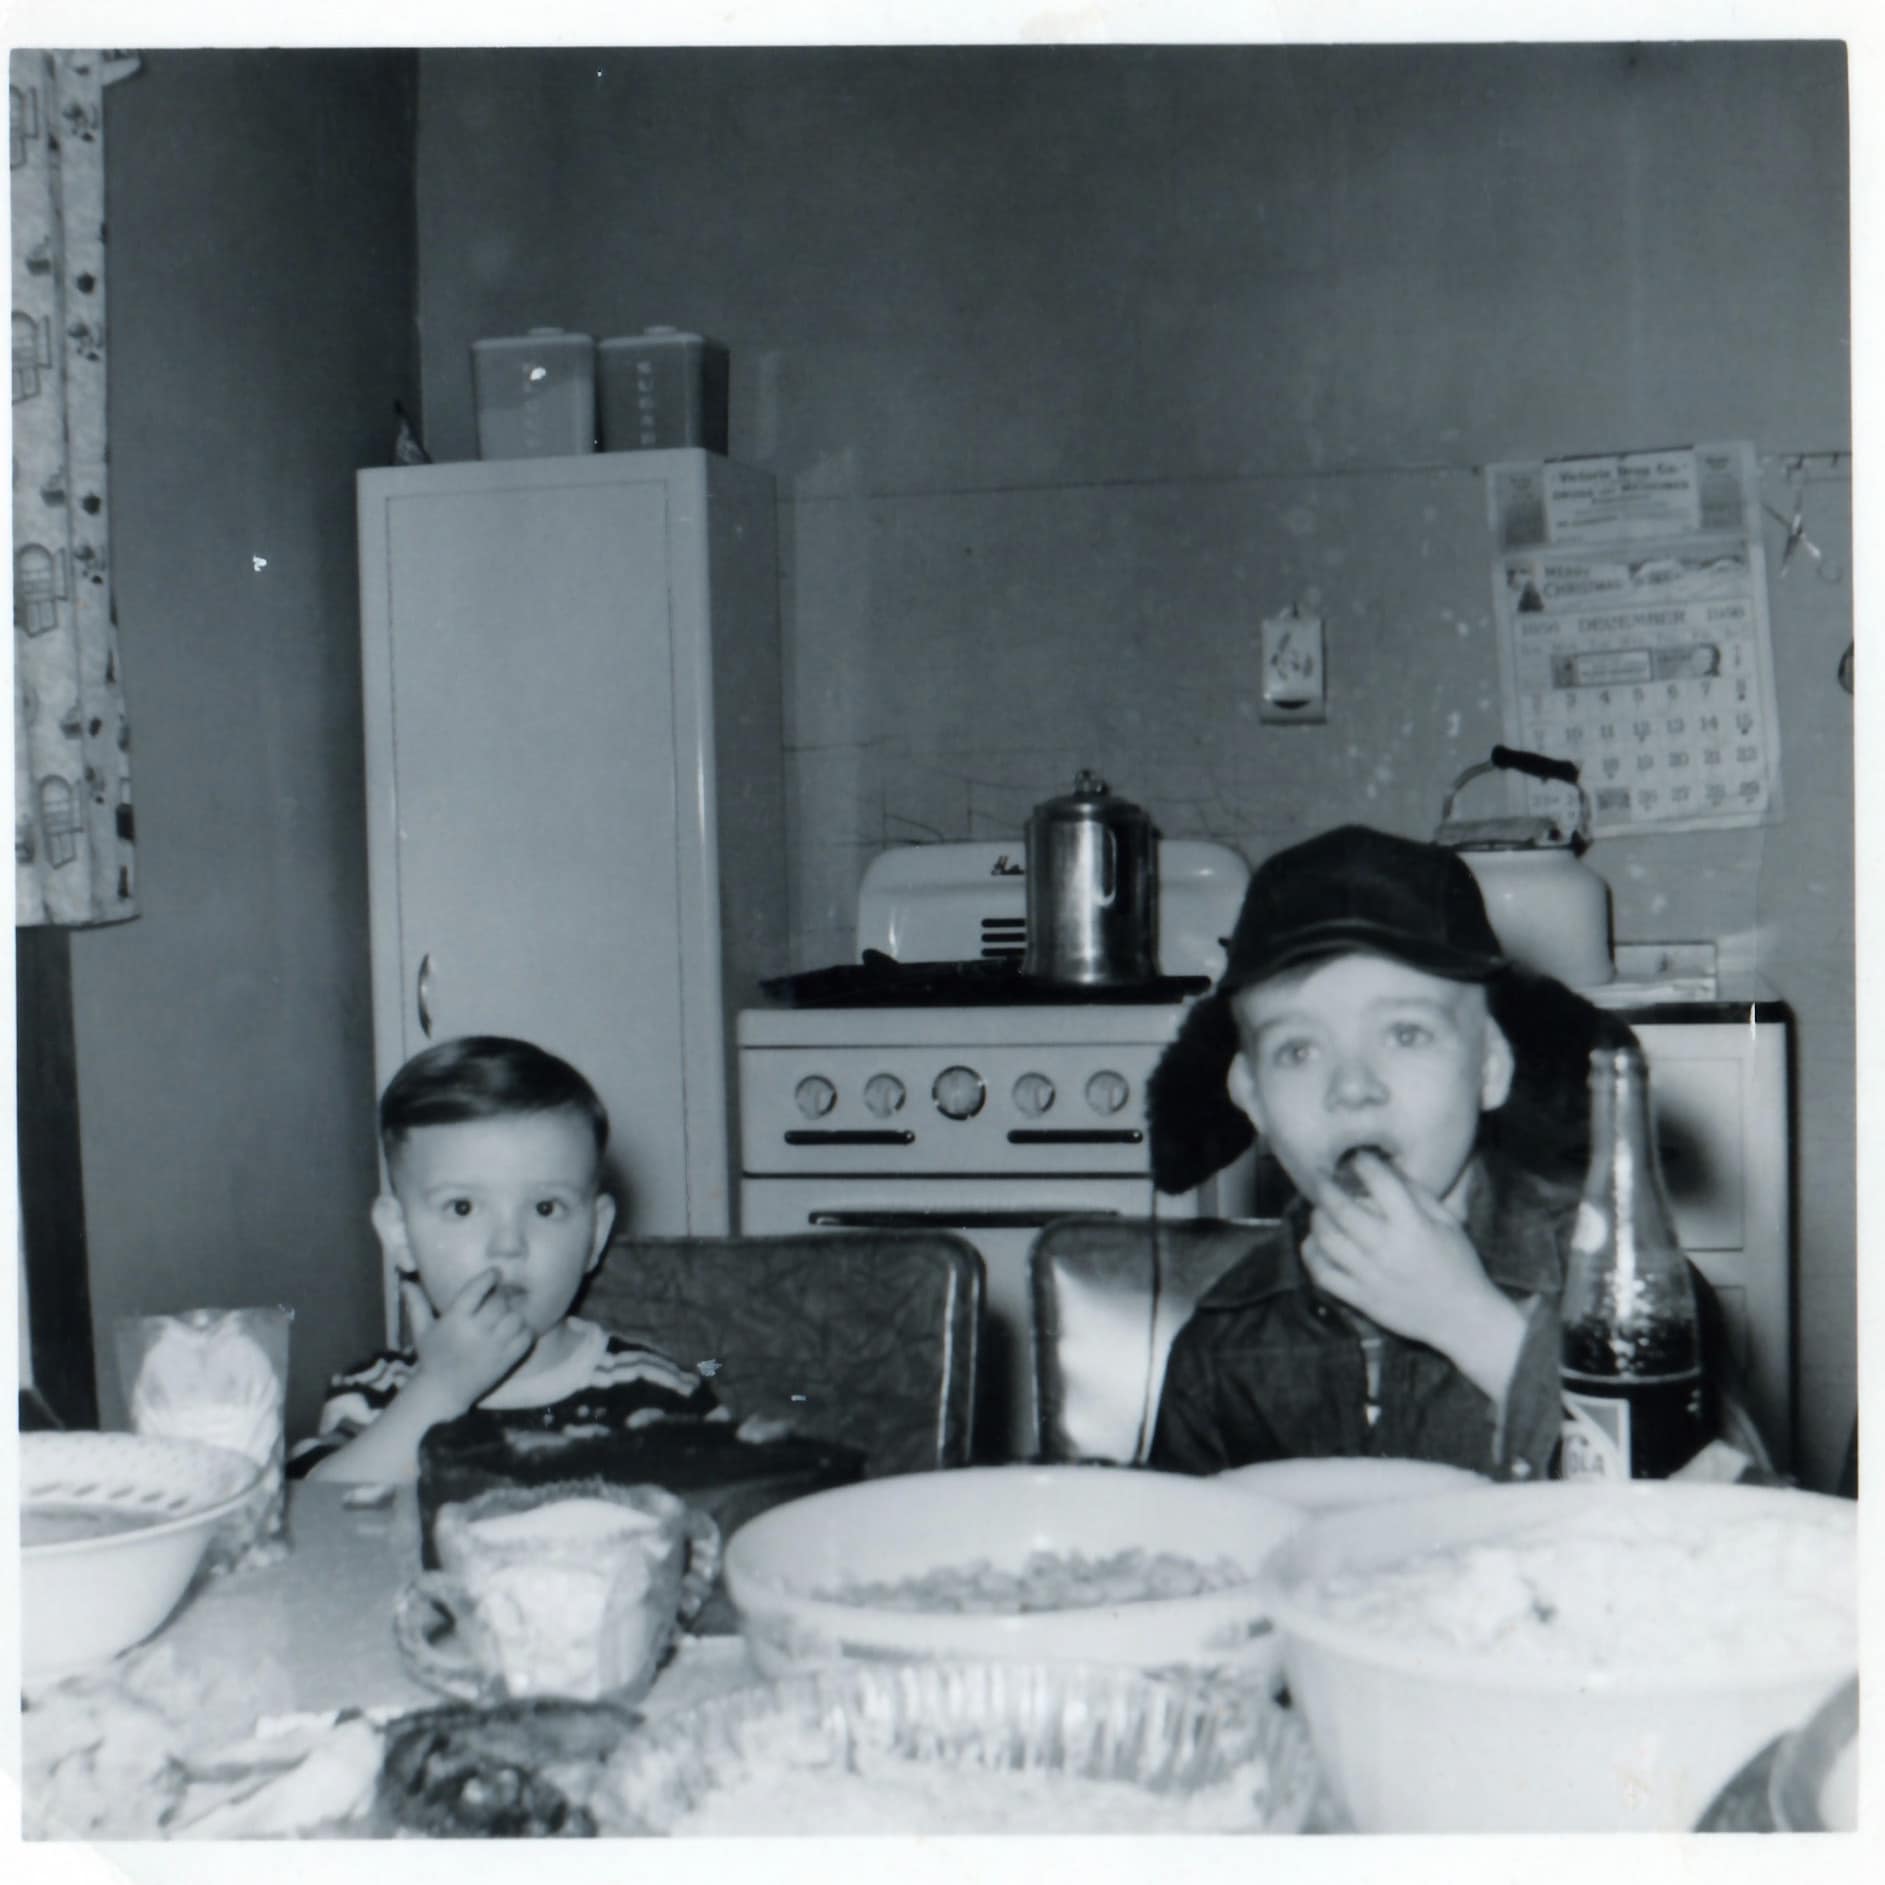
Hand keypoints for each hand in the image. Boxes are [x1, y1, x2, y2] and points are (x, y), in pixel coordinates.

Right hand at [403, 1269, 533, 1412]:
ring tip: (506, 1315)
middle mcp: (475, 1331)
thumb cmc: (432, 1358)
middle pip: (499, 1302)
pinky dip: (525, 1331)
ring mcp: (492, 1347)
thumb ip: (417, 1304)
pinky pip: (526, 1337)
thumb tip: (407, 1281)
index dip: (489, 1277)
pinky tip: (515, 1331)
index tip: (494, 1273)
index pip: (476, 1289)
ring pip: (515, 1318)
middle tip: (499, 1298)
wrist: (442, 1393)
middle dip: (501, 1297)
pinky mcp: (505, 1361)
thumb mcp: (422, 1330)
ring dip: (514, 1314)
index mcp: (455, 1320)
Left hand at [1301, 1152, 1503, 1350]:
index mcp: (1413, 1226)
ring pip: (1327, 1240)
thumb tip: (1389, 1171)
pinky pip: (1323, 1274)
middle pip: (1342, 1209)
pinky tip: (1314, 1244)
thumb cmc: (1459, 1265)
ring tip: (1319, 1211)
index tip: (1356, 1158)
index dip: (1364, 1164)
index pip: (1381, 1184)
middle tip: (1320, 1176)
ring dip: (1317, 1219)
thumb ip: (1419, 1196)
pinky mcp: (1361, 1298)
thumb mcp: (1449, 1223)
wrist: (1462, 1318)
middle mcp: (1387, 1248)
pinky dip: (1312, 1255)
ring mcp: (1371, 1275)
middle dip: (1326, 1187)